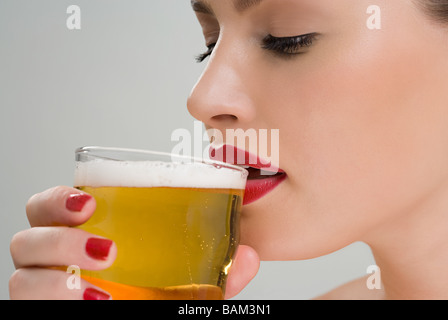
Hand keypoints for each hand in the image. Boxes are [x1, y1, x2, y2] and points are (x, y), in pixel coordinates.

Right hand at [9, 186, 259, 299]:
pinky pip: (27, 309)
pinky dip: (53, 307)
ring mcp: (48, 292)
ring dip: (55, 283)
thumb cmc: (159, 297)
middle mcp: (57, 262)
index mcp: (86, 234)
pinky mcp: (46, 313)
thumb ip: (218, 270)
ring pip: (20, 279)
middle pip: (26, 240)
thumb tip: (252, 255)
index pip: (48, 206)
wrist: (148, 318)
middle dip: (57, 240)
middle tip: (106, 249)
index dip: (57, 200)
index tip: (90, 203)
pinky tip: (96, 306)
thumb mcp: (189, 283)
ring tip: (100, 292)